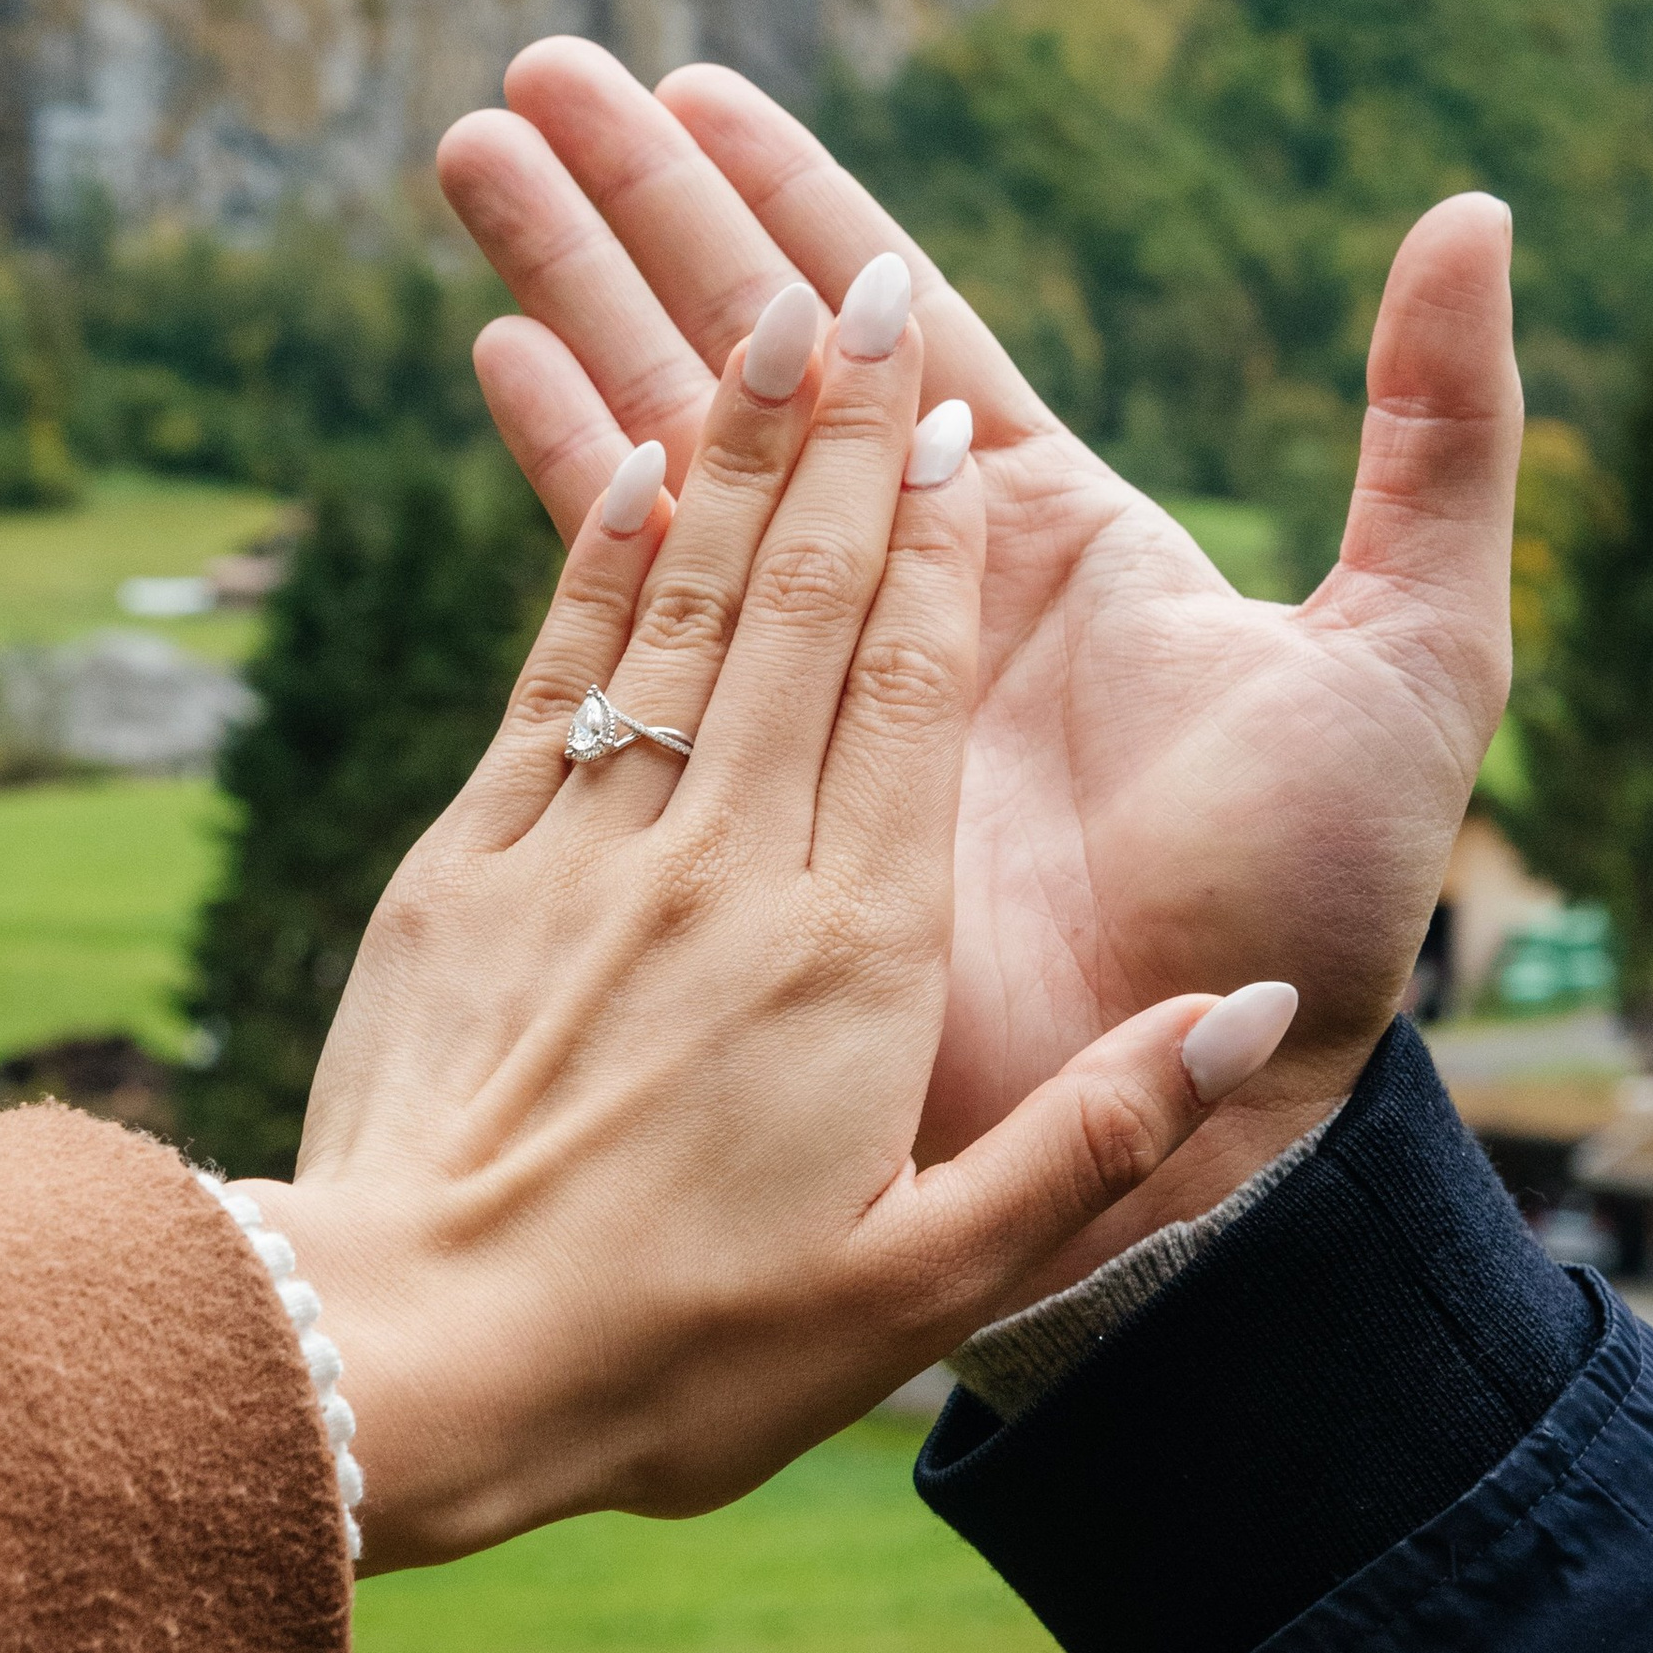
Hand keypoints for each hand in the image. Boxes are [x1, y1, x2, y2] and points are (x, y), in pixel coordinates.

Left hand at [247, 264, 1297, 1567]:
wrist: (403, 1372)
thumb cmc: (670, 1355)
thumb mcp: (918, 1290)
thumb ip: (1092, 1142)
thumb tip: (1248, 1023)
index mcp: (854, 954)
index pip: (913, 692)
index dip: (940, 536)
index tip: (954, 404)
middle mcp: (725, 868)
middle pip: (803, 604)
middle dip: (842, 431)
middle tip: (865, 280)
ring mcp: (584, 852)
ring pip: (679, 603)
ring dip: (726, 442)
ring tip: (759, 300)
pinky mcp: (462, 867)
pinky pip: (555, 670)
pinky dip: (593, 552)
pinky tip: (621, 455)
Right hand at [435, 42, 1519, 1259]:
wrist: (1202, 1115)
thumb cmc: (1320, 903)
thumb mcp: (1412, 649)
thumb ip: (1432, 433)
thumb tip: (1470, 209)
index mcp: (1036, 521)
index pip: (896, 321)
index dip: (791, 198)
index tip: (694, 87)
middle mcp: (908, 572)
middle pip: (749, 344)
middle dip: (641, 206)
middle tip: (536, 78)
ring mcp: (811, 665)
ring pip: (667, 435)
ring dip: (570, 294)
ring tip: (475, 156)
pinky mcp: (743, 771)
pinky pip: (632, 595)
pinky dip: (570, 476)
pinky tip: (500, 360)